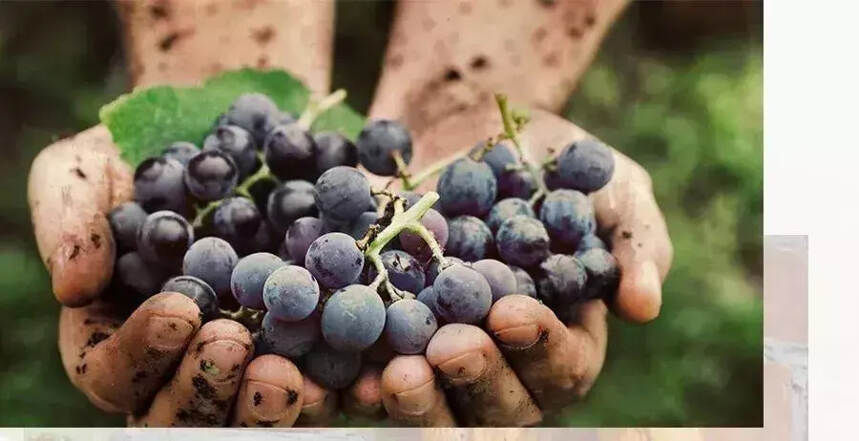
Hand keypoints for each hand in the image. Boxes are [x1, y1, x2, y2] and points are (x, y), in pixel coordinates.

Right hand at [29, 127, 308, 426]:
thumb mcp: (84, 170)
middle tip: (235, 344)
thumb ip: (69, 219)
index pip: (115, 372)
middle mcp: (184, 363)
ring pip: (251, 412)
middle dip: (208, 387)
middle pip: (185, 411)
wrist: (225, 134)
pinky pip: (323, 378)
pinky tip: (357, 375)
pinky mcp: (309, 341)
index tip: (179, 309)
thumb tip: (74, 287)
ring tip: (292, 377)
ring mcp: (250, 357)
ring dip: (269, 404)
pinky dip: (338, 383)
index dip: (144, 351)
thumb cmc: (138, 157)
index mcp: (121, 338)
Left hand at [362, 105, 672, 425]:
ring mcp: (440, 355)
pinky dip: (354, 382)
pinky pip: (370, 373)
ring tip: (396, 376)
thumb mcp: (612, 190)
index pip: (562, 365)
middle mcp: (503, 362)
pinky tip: (343, 374)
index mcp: (564, 340)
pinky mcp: (384, 338)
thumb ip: (635, 244)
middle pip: (496, 403)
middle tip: (450, 349)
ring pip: (434, 403)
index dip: (538, 345)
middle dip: (473, 378)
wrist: (468, 126)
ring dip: (415, 398)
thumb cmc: (553, 164)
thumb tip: (644, 306)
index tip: (511, 312)